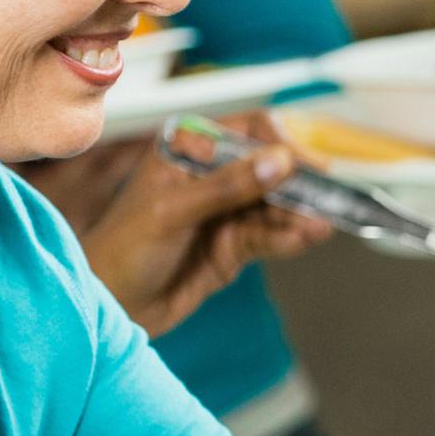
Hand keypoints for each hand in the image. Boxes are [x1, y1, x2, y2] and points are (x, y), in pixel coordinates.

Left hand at [25, 114, 330, 337]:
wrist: (107, 304)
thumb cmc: (123, 248)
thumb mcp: (173, 211)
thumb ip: (229, 186)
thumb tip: (281, 162)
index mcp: (188, 149)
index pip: (248, 131)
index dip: (281, 144)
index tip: (306, 165)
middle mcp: (211, 174)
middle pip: (271, 169)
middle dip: (298, 186)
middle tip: (327, 200)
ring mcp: (225, 211)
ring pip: (275, 206)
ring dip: (299, 215)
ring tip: (321, 226)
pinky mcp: (234, 245)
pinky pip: (270, 236)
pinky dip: (289, 238)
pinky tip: (306, 238)